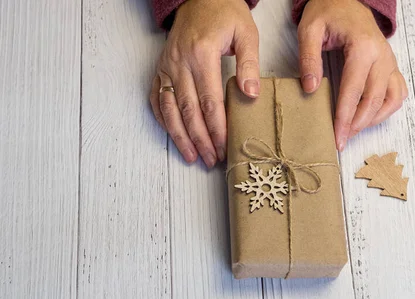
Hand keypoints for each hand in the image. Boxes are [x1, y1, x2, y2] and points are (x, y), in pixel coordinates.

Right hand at [150, 0, 259, 166]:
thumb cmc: (225, 13)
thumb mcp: (246, 33)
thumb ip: (249, 64)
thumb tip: (251, 94)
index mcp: (202, 55)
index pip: (210, 102)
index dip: (217, 129)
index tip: (225, 147)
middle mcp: (180, 63)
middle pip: (189, 111)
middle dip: (200, 140)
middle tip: (212, 160)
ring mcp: (167, 66)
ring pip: (170, 109)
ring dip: (180, 136)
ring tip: (192, 156)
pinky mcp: (160, 68)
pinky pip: (157, 98)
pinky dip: (163, 119)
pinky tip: (173, 135)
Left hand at [297, 0, 407, 149]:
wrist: (347, 0)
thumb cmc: (329, 12)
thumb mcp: (310, 29)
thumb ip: (309, 58)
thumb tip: (310, 89)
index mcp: (362, 47)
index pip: (354, 90)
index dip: (345, 117)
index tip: (337, 137)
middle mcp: (382, 56)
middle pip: (374, 100)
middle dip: (357, 125)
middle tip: (342, 140)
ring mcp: (390, 62)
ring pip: (391, 100)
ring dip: (374, 119)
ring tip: (353, 129)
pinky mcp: (391, 67)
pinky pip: (398, 93)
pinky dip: (387, 109)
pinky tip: (370, 116)